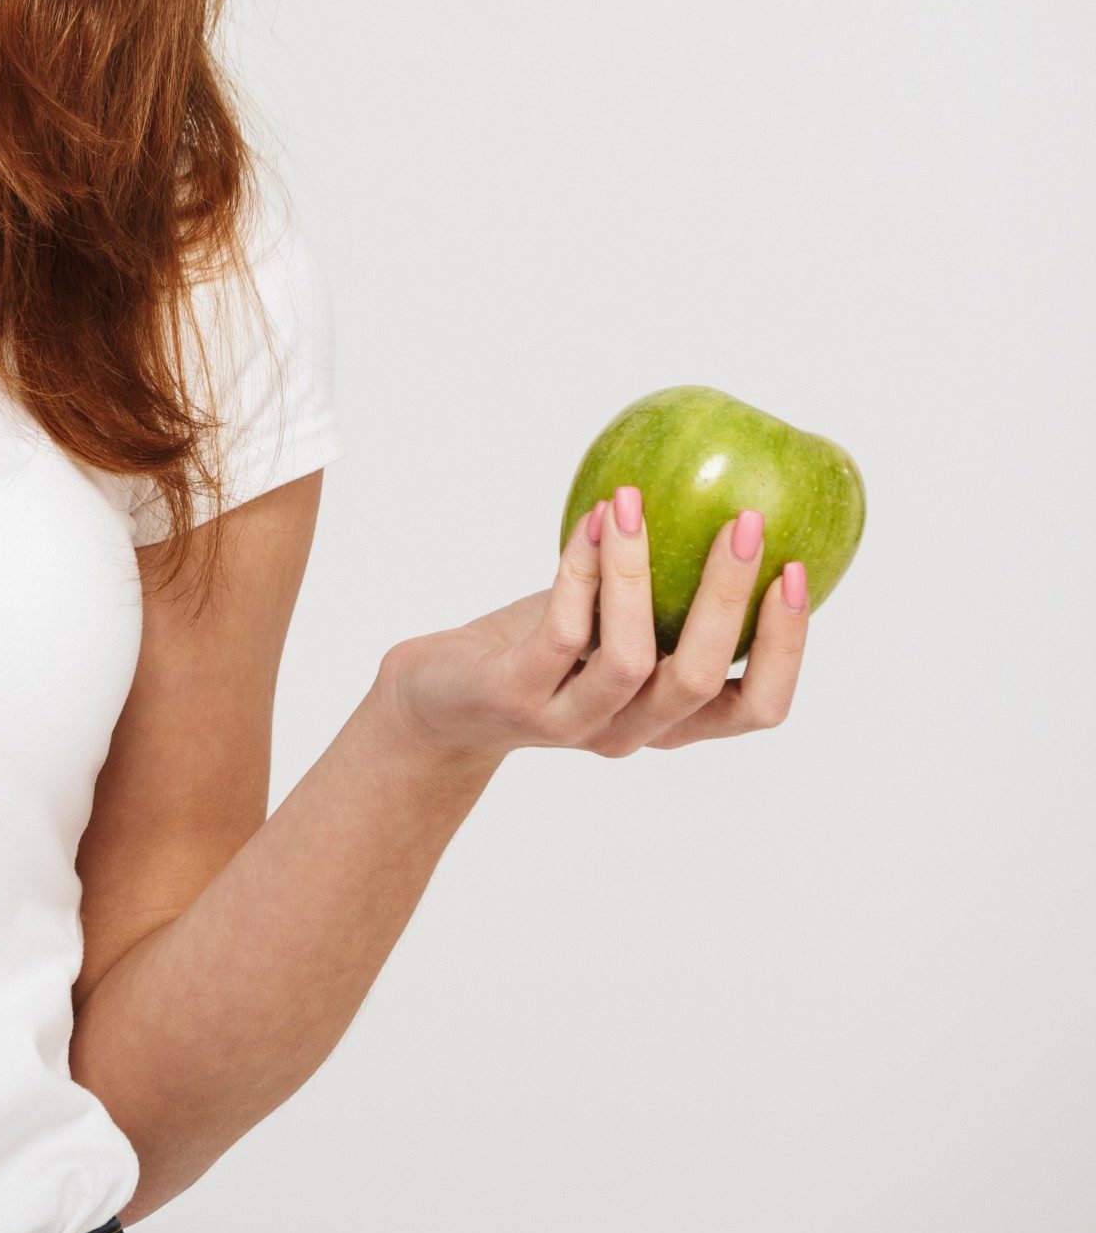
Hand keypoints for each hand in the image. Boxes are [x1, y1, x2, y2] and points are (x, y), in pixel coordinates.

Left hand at [377, 484, 817, 765]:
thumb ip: (665, 593)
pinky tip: (592, 521)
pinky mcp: (515, 697)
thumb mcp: (611, 623)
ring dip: (638, 574)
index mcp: (669, 720)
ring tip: (638, 503)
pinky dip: (580, 570)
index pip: (756, 708)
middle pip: (700, 680)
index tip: (797, 570)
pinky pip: (561, 631)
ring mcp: (570, 721)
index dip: (787, 647)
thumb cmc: (537, 649)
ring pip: (630, 658)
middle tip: (748, 522)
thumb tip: (726, 501)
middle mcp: (629, 731)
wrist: (436, 700)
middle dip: (730, 598)